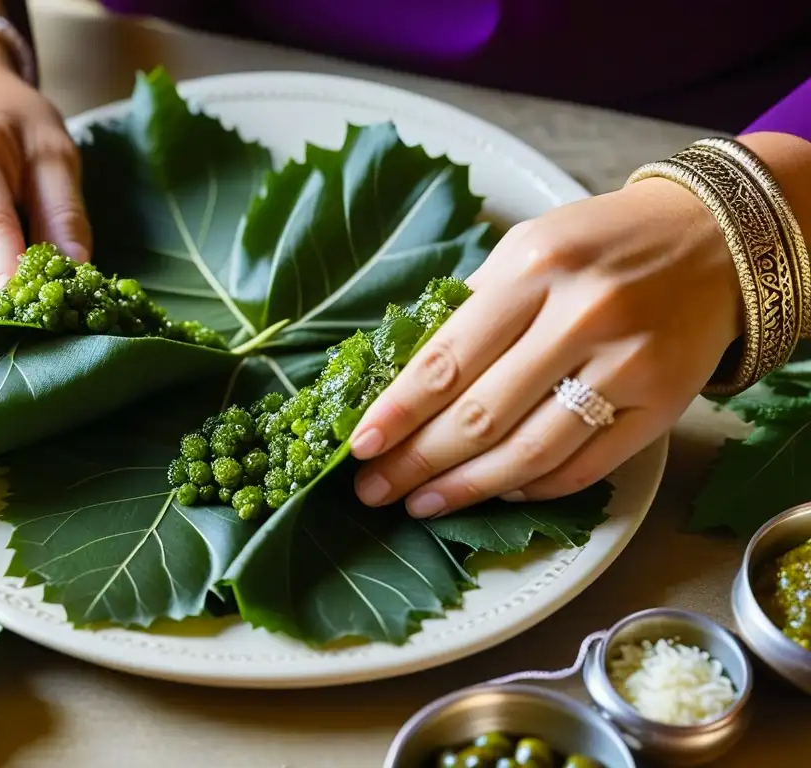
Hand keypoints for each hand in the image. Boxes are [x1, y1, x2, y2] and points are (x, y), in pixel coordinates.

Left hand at [348, 177, 742, 517]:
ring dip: (465, 489)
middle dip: (417, 461)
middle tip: (375, 489)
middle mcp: (581, 317)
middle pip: (480, 414)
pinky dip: (530, 488)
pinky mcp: (660, 407)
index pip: (446, 359)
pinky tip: (492, 494)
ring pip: (528, 452)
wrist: (711, 242)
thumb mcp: (527, 250)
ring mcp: (626, 366)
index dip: (396, 412)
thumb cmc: (600, 245)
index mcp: (533, 269)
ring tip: (421, 505)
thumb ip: (471, 311)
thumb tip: (404, 382)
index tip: (359, 446)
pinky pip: (582, 467)